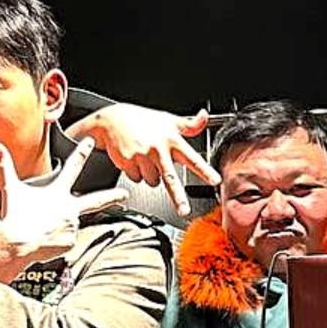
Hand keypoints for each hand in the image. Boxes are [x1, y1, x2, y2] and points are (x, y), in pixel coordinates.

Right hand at [0, 138, 129, 280]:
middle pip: (96, 200)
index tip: (90, 143)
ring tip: (40, 228)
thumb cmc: (15, 216)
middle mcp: (70, 208)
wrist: (17, 242)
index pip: (73, 166)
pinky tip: (43, 240)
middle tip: (124, 194)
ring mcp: (72, 226)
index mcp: (58, 192)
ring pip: (68, 225)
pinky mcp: (71, 242)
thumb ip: (5, 167)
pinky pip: (65, 242)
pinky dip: (55, 242)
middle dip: (112, 196)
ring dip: (58, 227)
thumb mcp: (11, 188)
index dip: (82, 152)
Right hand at [65, 103, 218, 216]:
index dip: (204, 170)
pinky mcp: (128, 162)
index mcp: (171, 140)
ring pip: (152, 181)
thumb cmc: (143, 120)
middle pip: (170, 178)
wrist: (112, 120)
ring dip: (150, 175)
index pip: (192, 158)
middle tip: (184, 210)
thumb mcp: (168, 120)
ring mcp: (142, 157)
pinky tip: (134, 159)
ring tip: (146, 157)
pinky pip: (137, 179)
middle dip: (178, 197)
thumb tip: (204, 117)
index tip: (215, 180)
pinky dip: (136, 173)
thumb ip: (189, 124)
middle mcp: (158, 149)